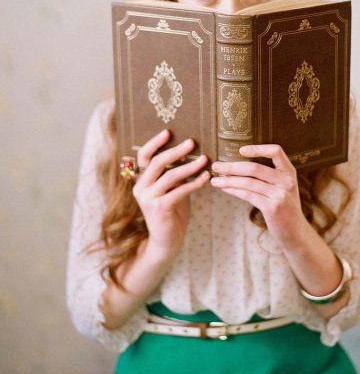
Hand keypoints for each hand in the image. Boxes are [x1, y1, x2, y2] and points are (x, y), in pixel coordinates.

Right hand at [132, 130, 210, 256]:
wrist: (167, 241)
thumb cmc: (172, 212)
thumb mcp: (171, 189)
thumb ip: (174, 174)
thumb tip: (190, 152)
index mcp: (141, 180)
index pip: (144, 156)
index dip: (154, 143)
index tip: (168, 132)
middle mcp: (140, 188)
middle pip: (157, 162)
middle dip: (176, 151)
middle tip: (192, 142)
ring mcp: (148, 199)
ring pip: (171, 176)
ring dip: (190, 166)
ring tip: (205, 159)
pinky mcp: (159, 209)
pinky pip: (180, 191)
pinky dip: (195, 182)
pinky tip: (206, 177)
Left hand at [210, 144, 307, 251]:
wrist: (296, 232)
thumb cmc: (284, 207)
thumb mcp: (284, 187)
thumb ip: (270, 175)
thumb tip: (239, 164)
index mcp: (289, 171)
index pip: (276, 151)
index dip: (258, 148)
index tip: (240, 150)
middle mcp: (286, 181)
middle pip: (254, 168)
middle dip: (232, 166)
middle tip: (216, 166)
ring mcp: (280, 194)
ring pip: (248, 182)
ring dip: (228, 180)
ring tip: (215, 180)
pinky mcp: (272, 208)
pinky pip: (247, 195)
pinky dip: (233, 191)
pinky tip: (224, 189)